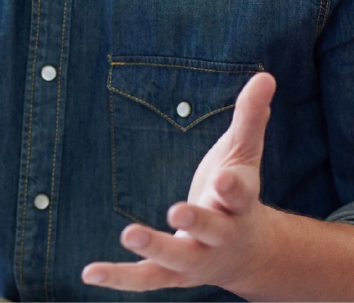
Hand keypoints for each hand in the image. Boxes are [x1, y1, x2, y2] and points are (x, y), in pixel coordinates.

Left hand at [81, 72, 280, 291]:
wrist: (249, 255)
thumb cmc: (237, 196)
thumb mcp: (243, 155)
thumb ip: (250, 117)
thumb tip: (265, 75)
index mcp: (240, 205)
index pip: (240, 195)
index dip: (233, 189)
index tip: (224, 181)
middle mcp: (222, 236)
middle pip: (211, 230)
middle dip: (196, 221)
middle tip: (176, 211)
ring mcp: (197, 259)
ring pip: (176, 258)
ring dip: (154, 247)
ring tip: (129, 234)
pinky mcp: (172, 274)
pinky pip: (145, 278)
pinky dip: (118, 277)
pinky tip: (88, 273)